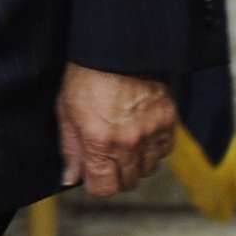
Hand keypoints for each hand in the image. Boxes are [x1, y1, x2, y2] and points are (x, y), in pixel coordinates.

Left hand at [57, 64, 175, 197]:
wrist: (118, 46)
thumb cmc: (87, 74)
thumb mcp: (66, 110)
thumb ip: (70, 148)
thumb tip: (71, 179)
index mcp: (98, 141)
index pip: (103, 188)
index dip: (96, 183)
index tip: (92, 172)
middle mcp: (127, 142)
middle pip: (127, 183)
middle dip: (114, 175)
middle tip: (107, 156)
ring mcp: (151, 132)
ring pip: (148, 170)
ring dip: (136, 163)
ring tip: (124, 141)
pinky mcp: (168, 121)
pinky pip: (164, 151)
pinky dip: (154, 148)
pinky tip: (142, 133)